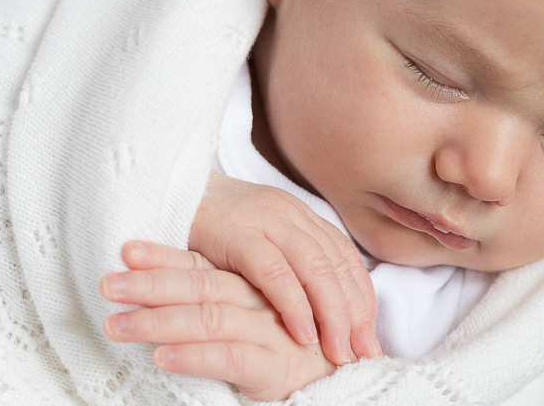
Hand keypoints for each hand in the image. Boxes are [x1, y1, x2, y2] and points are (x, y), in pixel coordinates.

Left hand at [100, 241, 335, 400]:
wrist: (338, 378)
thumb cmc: (286, 345)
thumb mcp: (252, 314)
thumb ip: (219, 297)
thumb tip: (166, 289)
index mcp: (254, 280)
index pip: (201, 263)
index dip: (163, 255)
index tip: (124, 250)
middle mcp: (260, 298)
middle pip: (201, 282)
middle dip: (150, 283)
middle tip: (107, 284)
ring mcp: (268, 329)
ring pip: (209, 317)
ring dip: (158, 320)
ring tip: (114, 325)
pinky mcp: (273, 364)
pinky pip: (230, 357)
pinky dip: (194, 356)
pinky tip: (161, 358)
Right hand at [189, 171, 379, 364]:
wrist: (172, 194)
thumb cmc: (216, 228)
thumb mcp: (263, 240)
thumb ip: (291, 262)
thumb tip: (323, 305)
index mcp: (303, 216)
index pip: (346, 258)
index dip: (362, 296)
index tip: (370, 333)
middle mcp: (293, 216)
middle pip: (337, 266)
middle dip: (355, 312)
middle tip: (364, 349)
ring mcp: (268, 222)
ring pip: (316, 269)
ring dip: (332, 313)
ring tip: (340, 349)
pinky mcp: (240, 235)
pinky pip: (276, 273)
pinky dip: (294, 305)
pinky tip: (303, 333)